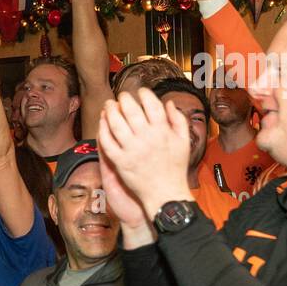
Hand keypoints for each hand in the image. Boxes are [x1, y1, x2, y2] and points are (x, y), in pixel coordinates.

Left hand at [98, 89, 191, 217]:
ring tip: (109, 105)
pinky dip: (103, 130)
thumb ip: (178, 120)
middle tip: (121, 96)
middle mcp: (147, 138)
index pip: (152, 105)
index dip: (144, 94)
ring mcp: (132, 150)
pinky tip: (103, 123)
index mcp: (163, 131)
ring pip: (117, 124)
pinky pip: (107, 142)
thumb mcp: (184, 142)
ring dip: (111, 111)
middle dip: (124, 99)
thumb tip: (168, 103)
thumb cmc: (175, 168)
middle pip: (131, 111)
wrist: (165, 194)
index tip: (140, 91)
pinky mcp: (120, 162)